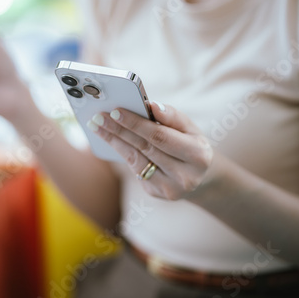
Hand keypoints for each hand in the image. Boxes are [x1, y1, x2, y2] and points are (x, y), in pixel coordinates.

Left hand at [87, 102, 214, 199]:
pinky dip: (121, 152)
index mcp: (198, 155)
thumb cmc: (191, 145)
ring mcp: (169, 188)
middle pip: (144, 148)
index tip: (115, 111)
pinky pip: (134, 169)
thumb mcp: (190, 129)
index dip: (136, 124)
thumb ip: (172, 116)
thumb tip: (151, 105)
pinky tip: (109, 139)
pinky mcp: (155, 193)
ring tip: (97, 126)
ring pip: (135, 160)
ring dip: (113, 141)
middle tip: (99, 117)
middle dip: (119, 130)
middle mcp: (185, 176)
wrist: (201, 178)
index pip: (160, 136)